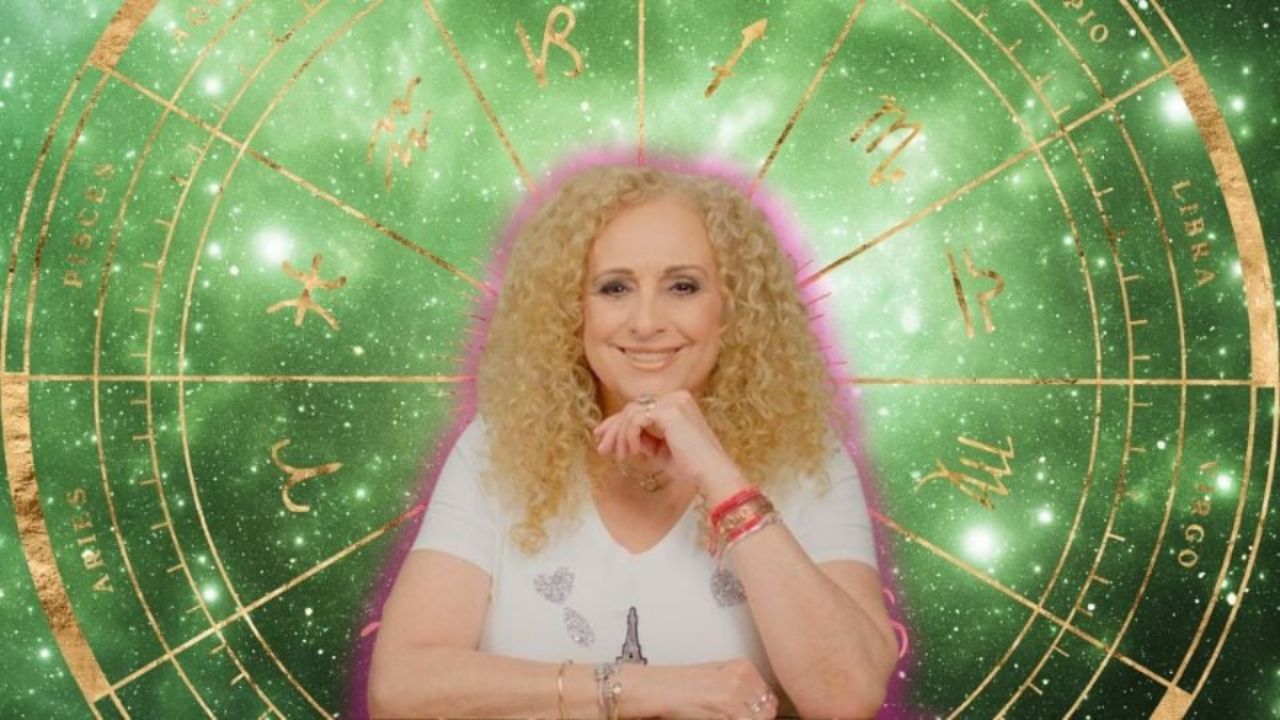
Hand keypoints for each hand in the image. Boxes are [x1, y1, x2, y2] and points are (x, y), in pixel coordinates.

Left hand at [592, 390, 739, 492]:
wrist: (711, 473)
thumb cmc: (692, 466)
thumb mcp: (660, 451)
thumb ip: (643, 439)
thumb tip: (620, 438)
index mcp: (677, 402)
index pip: (640, 408)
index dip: (618, 423)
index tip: (602, 438)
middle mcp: (676, 397)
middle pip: (632, 407)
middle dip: (613, 429)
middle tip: (601, 449)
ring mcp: (673, 401)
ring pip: (631, 413)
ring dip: (620, 436)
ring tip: (621, 456)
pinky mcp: (669, 411)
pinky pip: (636, 420)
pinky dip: (629, 436)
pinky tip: (633, 452)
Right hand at [663, 658, 779, 719]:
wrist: (662, 689)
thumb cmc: (684, 683)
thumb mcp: (718, 673)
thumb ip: (741, 684)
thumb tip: (760, 701)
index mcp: (743, 666)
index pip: (769, 695)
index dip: (763, 709)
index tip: (755, 714)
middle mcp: (741, 678)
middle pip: (767, 710)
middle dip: (758, 717)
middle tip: (742, 716)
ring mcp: (734, 696)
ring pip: (758, 718)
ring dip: (748, 719)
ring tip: (728, 715)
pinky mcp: (726, 712)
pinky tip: (719, 717)